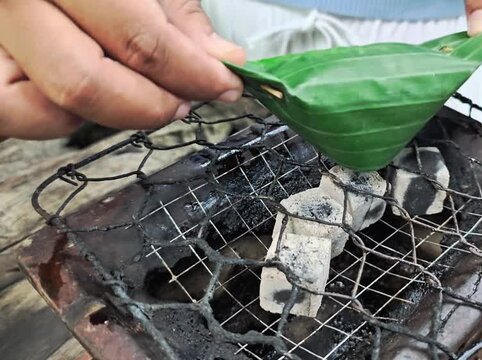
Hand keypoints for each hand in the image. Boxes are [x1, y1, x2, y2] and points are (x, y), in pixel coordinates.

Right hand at [0, 0, 244, 139]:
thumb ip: (176, 11)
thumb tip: (223, 59)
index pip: (137, 38)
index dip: (193, 72)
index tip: (226, 84)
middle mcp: (10, 0)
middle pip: (85, 82)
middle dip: (151, 105)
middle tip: (186, 100)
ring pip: (46, 107)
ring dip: (110, 113)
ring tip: (147, 93)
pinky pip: (18, 113)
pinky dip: (63, 115)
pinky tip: (97, 91)